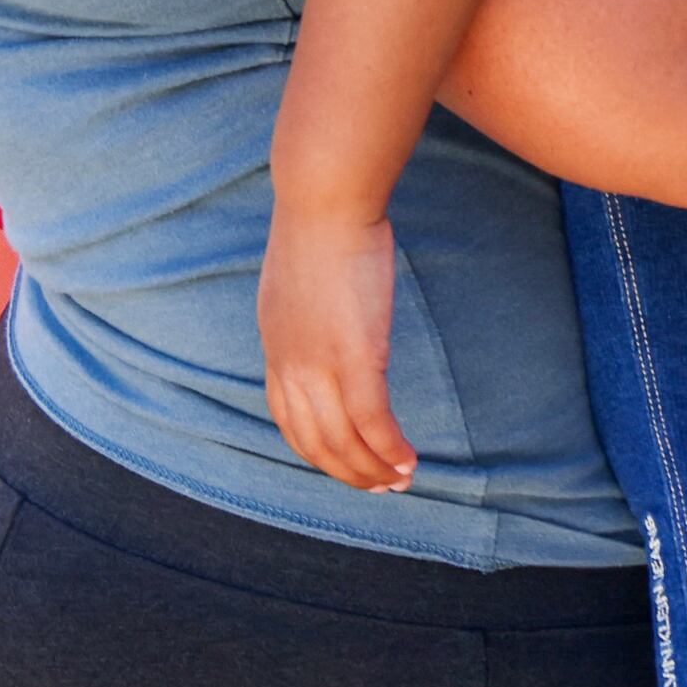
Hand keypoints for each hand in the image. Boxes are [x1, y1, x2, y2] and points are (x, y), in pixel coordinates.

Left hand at [259, 201, 419, 493]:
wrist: (323, 201)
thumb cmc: (322, 223)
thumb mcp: (301, 276)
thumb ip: (310, 306)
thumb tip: (330, 310)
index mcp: (276, 346)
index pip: (289, 419)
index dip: (318, 450)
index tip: (346, 463)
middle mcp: (290, 365)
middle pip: (315, 440)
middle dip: (348, 471)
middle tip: (381, 486)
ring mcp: (319, 366)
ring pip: (343, 441)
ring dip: (373, 469)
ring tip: (401, 481)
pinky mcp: (354, 359)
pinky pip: (373, 422)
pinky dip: (390, 449)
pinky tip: (410, 461)